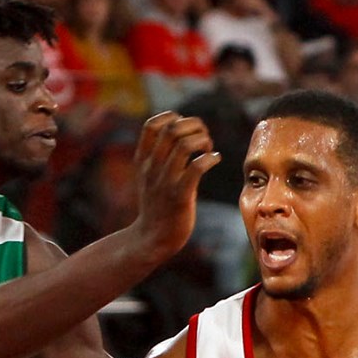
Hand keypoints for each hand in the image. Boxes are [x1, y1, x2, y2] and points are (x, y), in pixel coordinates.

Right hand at [129, 112, 221, 261]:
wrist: (152, 239)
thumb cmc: (157, 207)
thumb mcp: (149, 178)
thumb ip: (159, 157)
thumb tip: (181, 135)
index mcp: (142, 160)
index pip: (151, 125)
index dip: (172, 118)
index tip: (185, 127)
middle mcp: (152, 168)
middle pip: (172, 129)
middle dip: (194, 126)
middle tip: (204, 138)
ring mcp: (165, 182)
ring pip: (185, 145)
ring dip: (203, 140)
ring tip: (208, 148)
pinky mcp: (180, 196)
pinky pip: (197, 167)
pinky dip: (210, 158)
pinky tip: (215, 159)